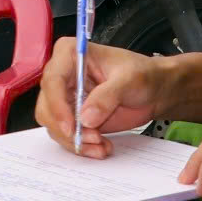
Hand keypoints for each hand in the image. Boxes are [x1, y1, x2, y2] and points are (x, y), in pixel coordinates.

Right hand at [34, 40, 171, 157]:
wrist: (154, 91)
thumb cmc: (143, 74)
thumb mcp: (130, 79)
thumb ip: (108, 96)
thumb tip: (86, 118)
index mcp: (71, 54)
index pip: (53, 80)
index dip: (57, 106)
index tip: (71, 127)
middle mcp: (63, 76)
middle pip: (47, 107)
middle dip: (68, 129)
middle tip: (94, 139)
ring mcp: (66, 98)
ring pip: (54, 125)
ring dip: (76, 141)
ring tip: (102, 145)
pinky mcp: (73, 116)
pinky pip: (67, 135)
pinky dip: (82, 146)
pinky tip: (101, 147)